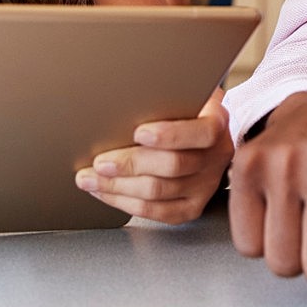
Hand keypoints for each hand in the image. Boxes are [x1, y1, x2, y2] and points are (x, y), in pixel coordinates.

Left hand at [76, 87, 230, 223]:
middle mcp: (216, 156)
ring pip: (159, 192)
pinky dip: (125, 203)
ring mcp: (206, 184)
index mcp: (217, 123)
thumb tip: (122, 102)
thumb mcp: (179, 94)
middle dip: (129, 165)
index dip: (170, 135)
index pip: (203, 133)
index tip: (138, 132)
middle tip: (100, 162)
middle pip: (174, 166)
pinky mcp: (193, 206)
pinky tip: (105, 192)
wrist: (199, 133)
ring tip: (90, 178)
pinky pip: (157, 212)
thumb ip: (162, 98)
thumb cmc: (181, 110)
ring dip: (118, 186)